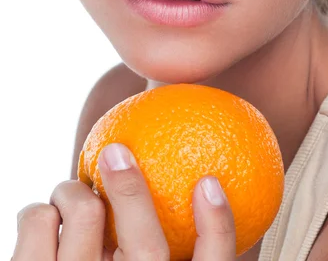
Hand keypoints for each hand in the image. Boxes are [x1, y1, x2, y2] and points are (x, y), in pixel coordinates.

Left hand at [12, 143, 236, 259]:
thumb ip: (140, 248)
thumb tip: (176, 192)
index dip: (218, 229)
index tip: (209, 183)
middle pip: (143, 241)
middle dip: (129, 187)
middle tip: (114, 153)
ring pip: (81, 210)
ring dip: (71, 194)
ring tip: (67, 200)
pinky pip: (37, 216)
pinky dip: (39, 213)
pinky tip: (42, 225)